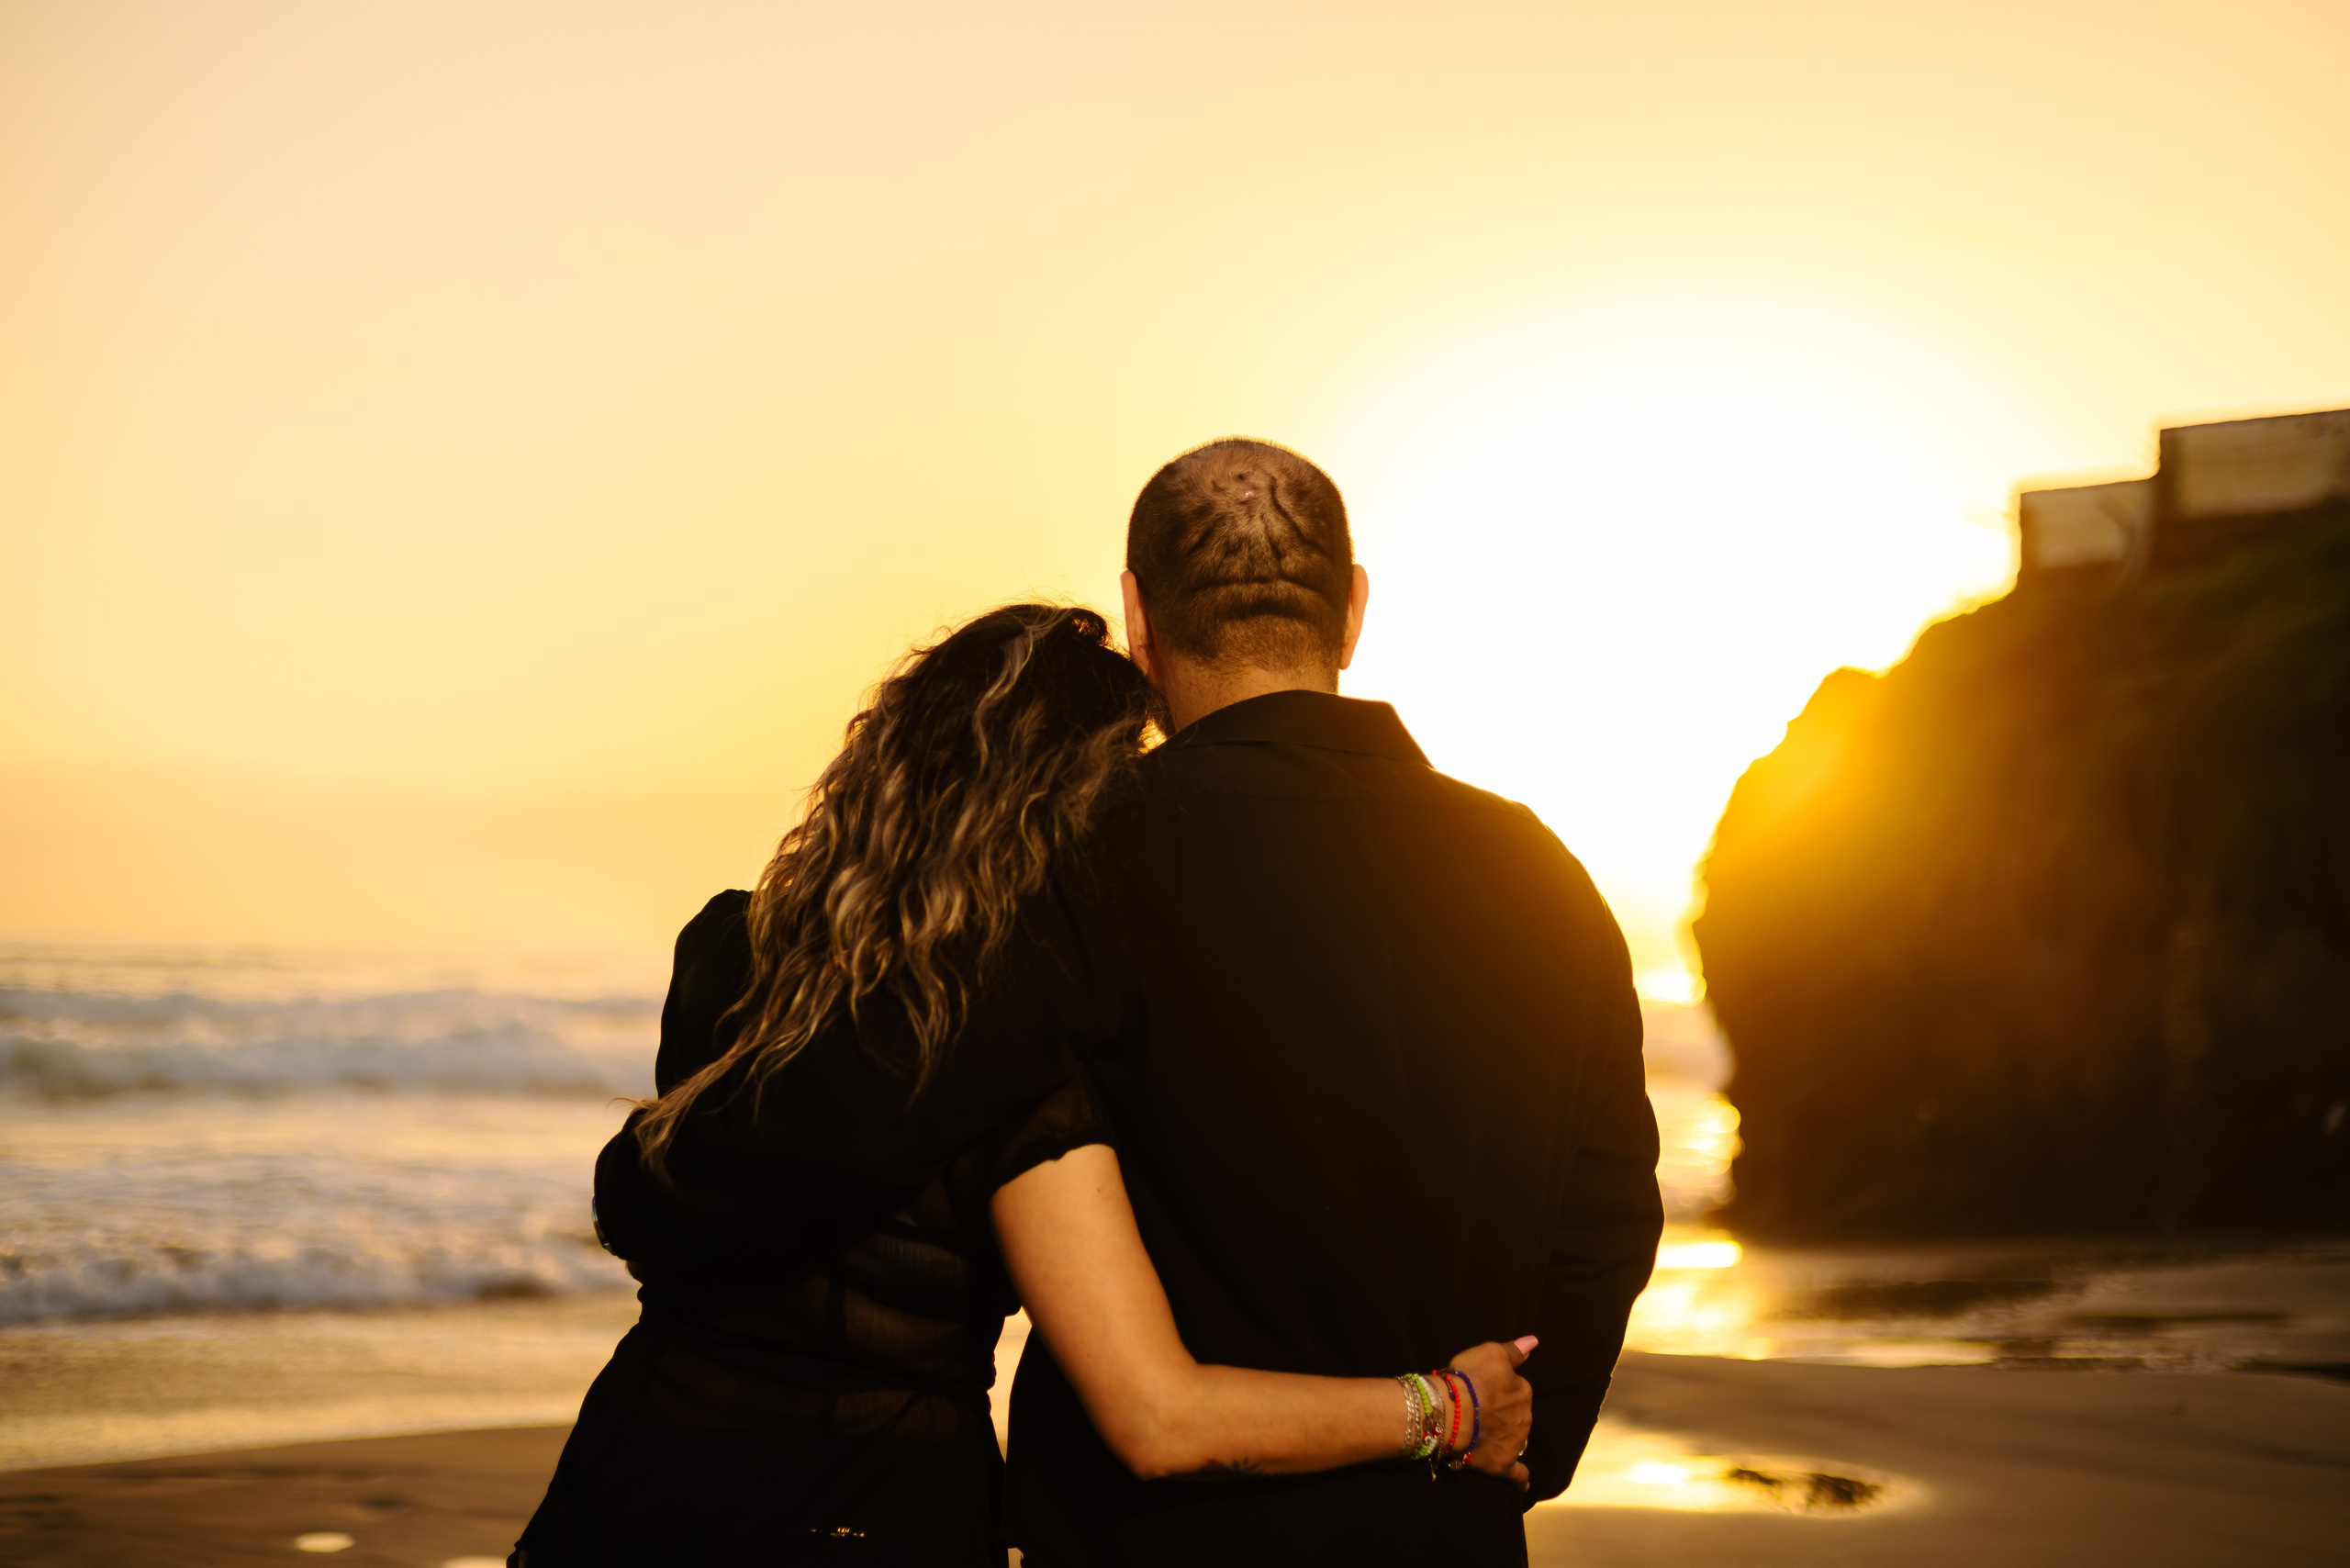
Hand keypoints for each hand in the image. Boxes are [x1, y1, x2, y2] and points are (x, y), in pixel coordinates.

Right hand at [1445, 1335, 1535, 1487]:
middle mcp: (1525, 1418)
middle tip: (1483, 1410)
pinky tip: (1523, 1482)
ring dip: (1508, 1437)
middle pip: (1518, 1415)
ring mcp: (1515, 1443)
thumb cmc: (1468, 1377)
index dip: (1501, 1389)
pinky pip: (1516, 1473)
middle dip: (1505, 1413)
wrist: (1450, 1411)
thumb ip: (1514, 1350)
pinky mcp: (1503, 1464)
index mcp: (1523, 1391)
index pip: (1518, 1388)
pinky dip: (1521, 1478)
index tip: (1486, 1388)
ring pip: (1516, 1438)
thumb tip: (1534, 1342)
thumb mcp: (1490, 1352)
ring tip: (1489, 1435)